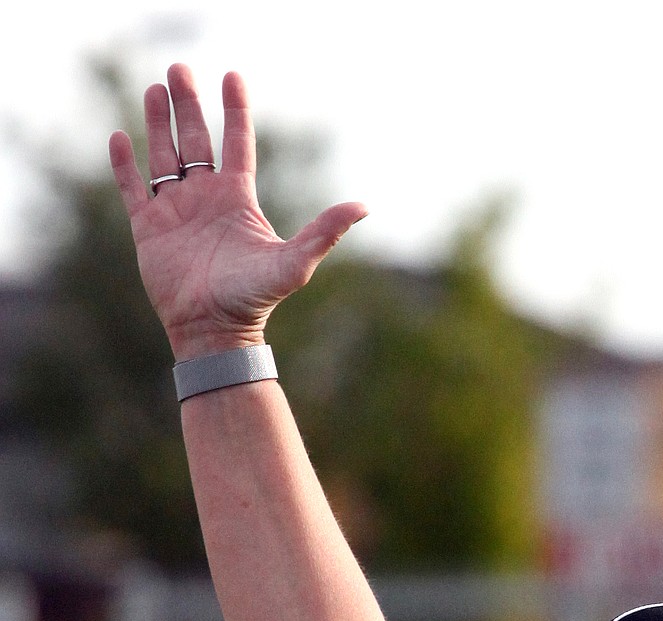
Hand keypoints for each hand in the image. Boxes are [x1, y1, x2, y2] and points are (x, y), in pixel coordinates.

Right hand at [109, 67, 366, 361]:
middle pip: (196, 140)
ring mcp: (176, 211)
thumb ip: (324, 231)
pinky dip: (125, 164)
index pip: (236, 142)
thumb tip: (363, 206)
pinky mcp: (148, 229)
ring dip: (159, 123)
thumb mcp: (294, 263)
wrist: (213, 331)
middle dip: (188, 104)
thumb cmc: (254, 300)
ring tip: (156, 88)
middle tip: (178, 69)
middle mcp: (206, 199)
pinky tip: (120, 138)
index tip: (232, 76)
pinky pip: (134, 188)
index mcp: (237, 199)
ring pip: (164, 155)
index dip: (235, 110)